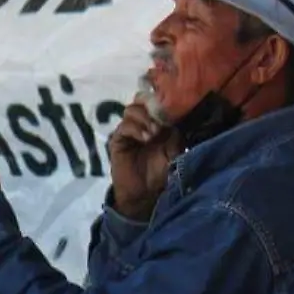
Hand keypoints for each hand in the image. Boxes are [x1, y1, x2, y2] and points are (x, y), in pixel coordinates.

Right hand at [106, 97, 181, 220]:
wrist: (144, 193)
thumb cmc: (160, 172)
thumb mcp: (174, 151)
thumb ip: (175, 133)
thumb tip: (176, 115)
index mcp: (156, 122)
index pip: (155, 101)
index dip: (162, 100)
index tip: (172, 108)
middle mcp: (141, 123)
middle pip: (141, 100)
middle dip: (152, 106)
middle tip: (162, 120)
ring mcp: (128, 130)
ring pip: (131, 110)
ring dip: (144, 118)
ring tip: (154, 133)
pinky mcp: (118, 139)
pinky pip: (124, 126)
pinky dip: (135, 129)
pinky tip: (145, 139)